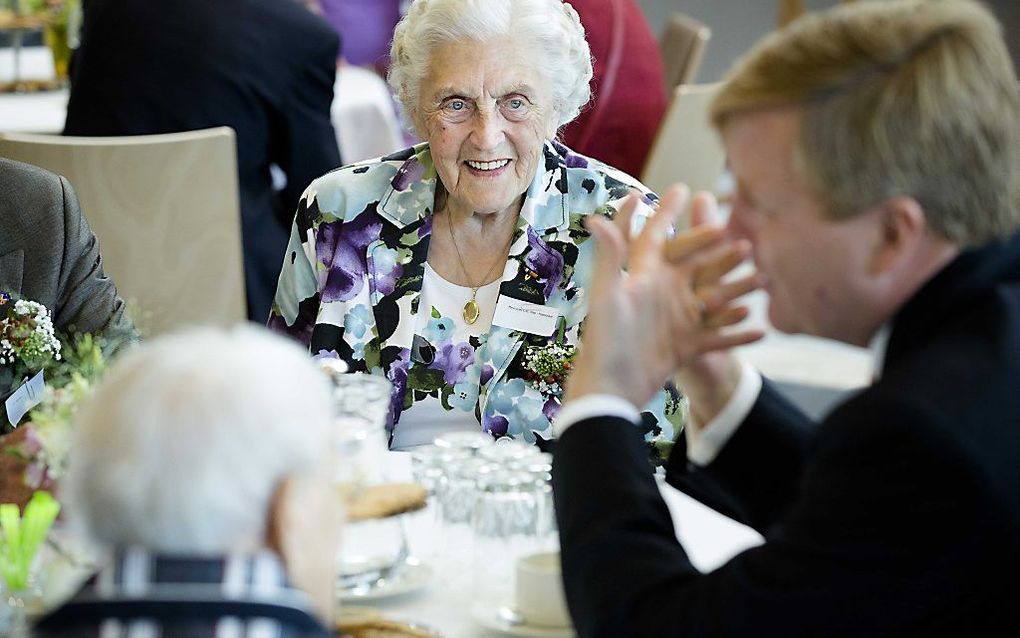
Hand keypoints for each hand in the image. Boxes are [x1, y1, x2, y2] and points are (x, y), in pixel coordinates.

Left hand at [564, 185, 763, 408]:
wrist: (609, 390)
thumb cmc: (603, 341)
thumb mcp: (606, 297)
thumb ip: (610, 257)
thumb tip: (596, 219)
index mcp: (643, 278)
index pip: (658, 237)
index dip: (668, 213)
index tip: (684, 188)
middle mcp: (663, 295)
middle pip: (699, 268)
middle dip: (721, 254)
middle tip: (747, 240)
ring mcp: (678, 321)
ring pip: (716, 301)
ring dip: (740, 291)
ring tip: (766, 281)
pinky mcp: (687, 347)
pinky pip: (719, 338)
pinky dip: (739, 335)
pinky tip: (764, 329)